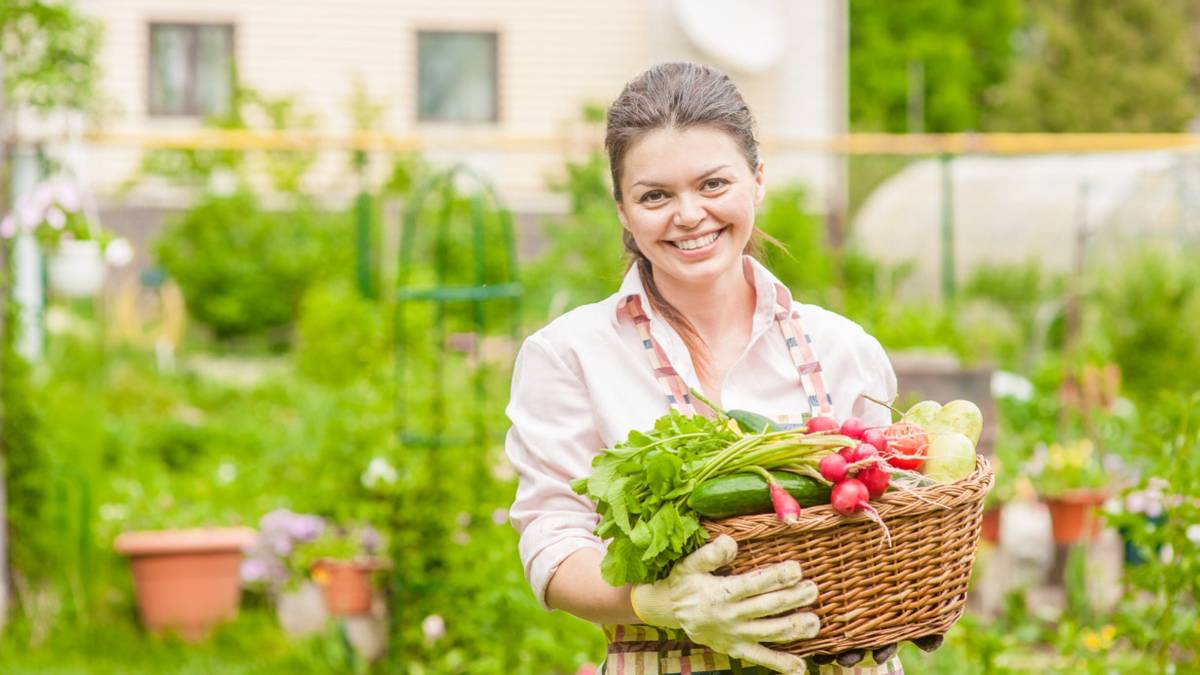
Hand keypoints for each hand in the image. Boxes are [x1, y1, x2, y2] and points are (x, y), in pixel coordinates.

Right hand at [630, 535, 818, 674]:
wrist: (668, 610)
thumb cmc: (684, 582)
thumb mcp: (690, 563)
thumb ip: (710, 553)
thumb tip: (732, 543)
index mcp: (722, 593)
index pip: (755, 584)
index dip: (777, 576)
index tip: (796, 569)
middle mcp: (731, 616)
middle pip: (769, 607)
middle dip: (794, 598)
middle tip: (813, 589)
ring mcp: (735, 635)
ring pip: (770, 633)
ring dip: (794, 628)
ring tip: (814, 622)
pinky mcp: (736, 649)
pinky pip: (760, 658)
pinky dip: (780, 664)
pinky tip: (800, 667)